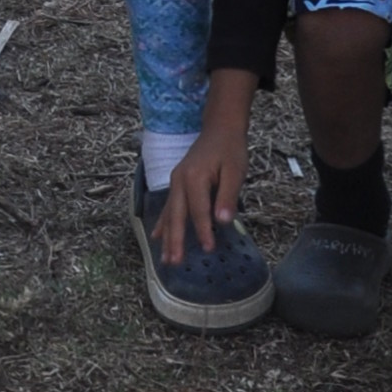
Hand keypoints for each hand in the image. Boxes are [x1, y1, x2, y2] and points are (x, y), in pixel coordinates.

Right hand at [157, 109, 248, 270]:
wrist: (219, 129)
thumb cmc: (230, 149)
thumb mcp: (235, 170)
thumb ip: (227, 196)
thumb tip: (222, 221)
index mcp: (195, 177)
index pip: (198, 210)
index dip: (203, 230)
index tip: (208, 249)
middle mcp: (180, 180)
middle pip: (176, 215)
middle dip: (175, 240)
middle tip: (174, 262)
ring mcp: (175, 182)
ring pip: (169, 214)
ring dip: (167, 237)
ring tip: (165, 259)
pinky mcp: (177, 184)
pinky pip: (167, 207)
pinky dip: (162, 223)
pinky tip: (157, 237)